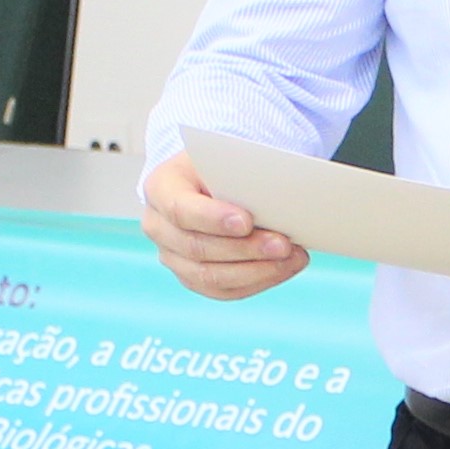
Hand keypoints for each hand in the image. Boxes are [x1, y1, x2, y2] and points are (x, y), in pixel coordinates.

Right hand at [141, 148, 308, 299]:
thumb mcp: (225, 158)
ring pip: (210, 277)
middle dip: (245, 249)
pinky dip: (257, 282)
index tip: (247, 222)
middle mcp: (158, 226)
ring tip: (291, 258)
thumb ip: (240, 175)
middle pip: (197, 248)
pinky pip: (223, 290)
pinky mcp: (191, 277)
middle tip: (284, 244)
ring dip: (257, 271)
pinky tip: (283, 269)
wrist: (208, 180)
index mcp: (160, 188)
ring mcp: (171, 256)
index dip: (213, 219)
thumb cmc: (219, 166)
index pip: (180, 210)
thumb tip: (277, 198)